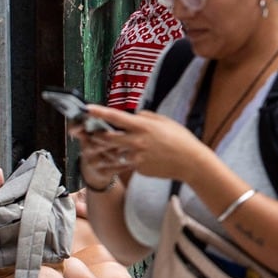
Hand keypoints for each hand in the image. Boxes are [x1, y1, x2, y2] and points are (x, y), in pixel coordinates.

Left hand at [80, 104, 213, 186]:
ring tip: (94, 149)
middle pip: (107, 138)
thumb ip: (147, 117)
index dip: (100, 112)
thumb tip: (136, 115)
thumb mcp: (165, 121)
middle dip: (95, 135)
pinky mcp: (138, 168)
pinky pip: (125, 163)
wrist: (190, 162)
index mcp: (143, 126)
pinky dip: (121, 161)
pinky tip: (117, 161)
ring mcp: (136, 156)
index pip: (116, 117)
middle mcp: (137, 141)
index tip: (88, 108)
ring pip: (111, 153)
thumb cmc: (181, 139)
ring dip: (102, 151)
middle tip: (87, 132)